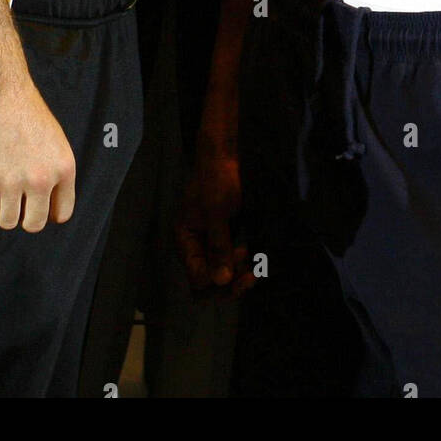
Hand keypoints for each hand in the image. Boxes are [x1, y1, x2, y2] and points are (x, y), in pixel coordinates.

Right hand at [0, 74, 75, 232]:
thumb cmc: (24, 109)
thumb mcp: (54, 140)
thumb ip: (52, 170)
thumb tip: (46, 200)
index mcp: (64, 168)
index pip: (62, 213)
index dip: (47, 212)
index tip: (37, 206)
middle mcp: (41, 178)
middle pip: (34, 224)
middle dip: (24, 216)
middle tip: (15, 200)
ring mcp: (12, 182)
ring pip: (7, 222)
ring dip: (0, 209)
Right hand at [175, 136, 252, 296]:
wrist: (225, 157)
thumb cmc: (216, 180)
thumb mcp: (215, 213)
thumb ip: (217, 246)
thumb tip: (221, 280)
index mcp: (186, 240)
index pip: (197, 277)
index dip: (215, 283)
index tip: (235, 276)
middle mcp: (196, 245)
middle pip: (210, 279)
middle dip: (230, 282)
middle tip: (250, 276)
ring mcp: (211, 241)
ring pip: (224, 271)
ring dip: (239, 274)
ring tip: (254, 266)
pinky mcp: (226, 236)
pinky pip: (232, 259)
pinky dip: (243, 263)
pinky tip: (254, 258)